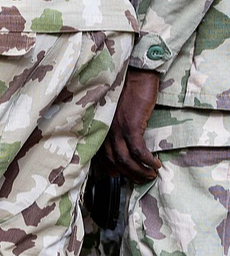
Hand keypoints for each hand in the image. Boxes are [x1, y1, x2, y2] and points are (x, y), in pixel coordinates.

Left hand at [101, 69, 161, 183]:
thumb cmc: (127, 92)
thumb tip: (122, 144)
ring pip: (126, 160)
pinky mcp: (131, 126)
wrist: (136, 75)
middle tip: (141, 180)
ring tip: (150, 175)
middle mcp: (105, 131)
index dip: (109, 170)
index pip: (100, 156)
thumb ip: (114, 127)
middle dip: (129, 175)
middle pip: (114, 162)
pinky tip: (155, 164)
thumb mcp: (115, 113)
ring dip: (139, 171)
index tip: (118, 177)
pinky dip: (147, 160)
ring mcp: (117, 129)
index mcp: (100, 128)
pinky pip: (138, 150)